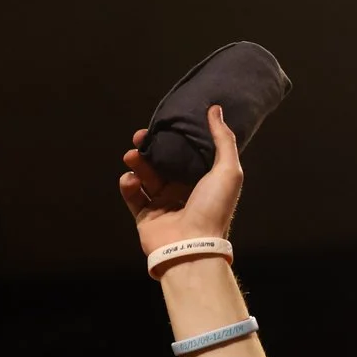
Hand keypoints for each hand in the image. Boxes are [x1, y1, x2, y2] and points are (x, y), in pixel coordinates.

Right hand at [120, 105, 243, 254]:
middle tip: (140, 137)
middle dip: (150, 148)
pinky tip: (130, 179)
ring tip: (132, 156)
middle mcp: (183, 192)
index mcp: (203, 181)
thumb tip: (215, 110)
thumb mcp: (228, 170)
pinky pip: (133, 196)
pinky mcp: (146, 217)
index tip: (163, 124)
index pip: (186, 154)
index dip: (174, 139)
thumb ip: (223, 139)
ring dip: (137, 163)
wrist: (191, 247)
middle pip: (162, 163)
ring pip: (145, 176)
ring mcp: (163, 205)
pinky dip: (128, 184)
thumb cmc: (213, 209)